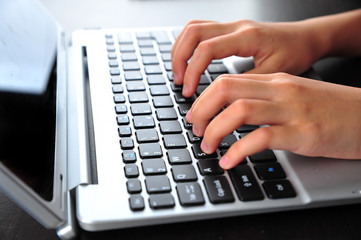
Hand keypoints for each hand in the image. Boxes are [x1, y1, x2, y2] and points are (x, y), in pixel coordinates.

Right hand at [172, 20, 322, 96]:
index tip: (189, 92)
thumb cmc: (296, 54)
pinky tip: (190, 62)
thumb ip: (247, 86)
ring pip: (194, 28)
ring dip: (181, 50)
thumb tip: (223, 104)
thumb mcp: (274, 75)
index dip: (193, 71)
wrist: (306, 39)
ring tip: (180, 73)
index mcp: (247, 37)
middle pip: (193, 32)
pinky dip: (189, 46)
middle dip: (180, 58)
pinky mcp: (231, 30)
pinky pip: (201, 30)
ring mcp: (232, 25)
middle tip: (179, 82)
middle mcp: (237, 27)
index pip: (207, 49)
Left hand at [186, 73, 360, 168]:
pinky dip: (238, 150)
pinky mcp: (303, 134)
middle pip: (226, 90)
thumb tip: (231, 112)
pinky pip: (261, 138)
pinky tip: (229, 161)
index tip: (195, 115)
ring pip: (239, 111)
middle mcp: (280, 91)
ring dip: (215, 130)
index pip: (227, 81)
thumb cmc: (330, 109)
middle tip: (196, 129)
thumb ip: (264, 99)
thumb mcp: (293, 96)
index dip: (204, 98)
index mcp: (276, 81)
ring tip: (207, 146)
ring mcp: (292, 111)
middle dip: (202, 110)